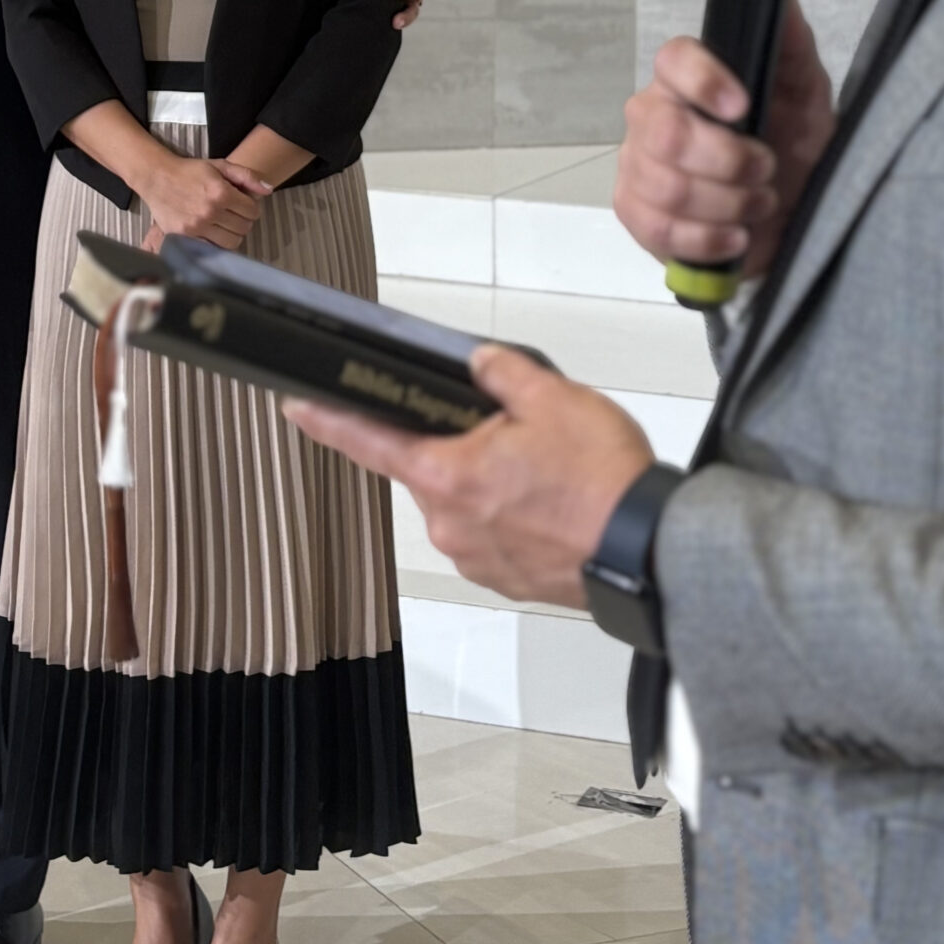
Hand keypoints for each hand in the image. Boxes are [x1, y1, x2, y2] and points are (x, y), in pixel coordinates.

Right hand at [140, 153, 272, 251]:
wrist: (157, 178)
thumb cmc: (190, 171)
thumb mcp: (220, 165)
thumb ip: (247, 176)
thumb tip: (269, 190)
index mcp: (221, 192)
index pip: (252, 211)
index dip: (251, 207)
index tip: (243, 204)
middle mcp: (211, 211)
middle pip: (244, 228)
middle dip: (243, 220)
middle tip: (234, 214)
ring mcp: (197, 227)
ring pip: (231, 242)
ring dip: (232, 233)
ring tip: (224, 224)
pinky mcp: (184, 237)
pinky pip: (211, 249)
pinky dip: (216, 243)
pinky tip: (212, 232)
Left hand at [286, 347, 652, 607]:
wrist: (647, 554)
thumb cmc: (602, 483)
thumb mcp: (552, 399)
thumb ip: (502, 373)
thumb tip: (478, 364)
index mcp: (447, 475)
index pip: (368, 441)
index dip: (328, 421)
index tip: (296, 406)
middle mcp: (449, 523)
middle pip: (428, 468)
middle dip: (460, 444)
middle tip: (515, 432)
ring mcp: (475, 557)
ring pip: (463, 500)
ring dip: (489, 482)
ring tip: (546, 472)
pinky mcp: (503, 579)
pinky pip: (490, 533)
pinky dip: (511, 514)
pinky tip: (550, 502)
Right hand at [612, 0, 834, 279]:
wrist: (788, 215)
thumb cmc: (792, 145)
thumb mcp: (804, 93)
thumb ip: (789, 44)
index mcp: (687, 77)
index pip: (672, 60)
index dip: (703, 81)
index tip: (744, 106)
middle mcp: (651, 113)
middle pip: (665, 133)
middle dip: (728, 161)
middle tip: (766, 171)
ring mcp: (637, 164)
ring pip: (666, 186)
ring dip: (728, 204)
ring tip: (759, 205)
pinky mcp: (634, 212)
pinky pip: (658, 228)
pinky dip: (707, 239)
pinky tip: (735, 236)